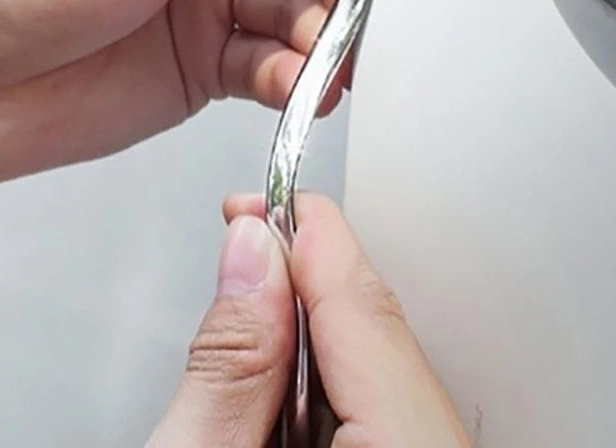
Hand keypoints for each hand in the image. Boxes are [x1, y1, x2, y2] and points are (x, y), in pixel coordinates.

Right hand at [149, 194, 471, 447]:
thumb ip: (230, 365)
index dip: (313, 240)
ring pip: (382, 372)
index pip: (369, 311)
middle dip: (306, 287)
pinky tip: (280, 406)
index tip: (264, 203)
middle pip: (380, 335)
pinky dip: (329, 390)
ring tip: (245, 364)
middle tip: (245, 255)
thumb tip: (252, 257)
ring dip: (312, 343)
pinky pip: (385, 412)